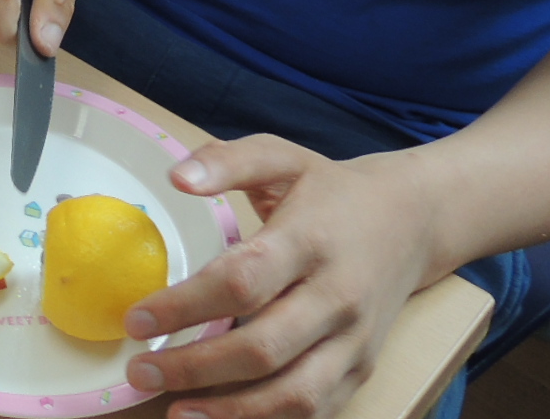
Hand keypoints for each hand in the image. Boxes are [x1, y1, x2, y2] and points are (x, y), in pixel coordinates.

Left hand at [121, 137, 442, 418]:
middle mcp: (337, 296)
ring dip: (231, 412)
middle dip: (195, 367)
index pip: (243, 281)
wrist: (413, 220)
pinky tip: (222, 418)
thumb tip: (177, 178)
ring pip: (294, 394)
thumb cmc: (332, 190)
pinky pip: (317, 410)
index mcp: (310, 239)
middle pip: (264, 347)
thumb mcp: (281, 157)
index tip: (136, 318)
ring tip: (175, 411)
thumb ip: (227, 160)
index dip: (186, 305)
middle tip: (141, 371)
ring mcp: (355, 341)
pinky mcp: (363, 370)